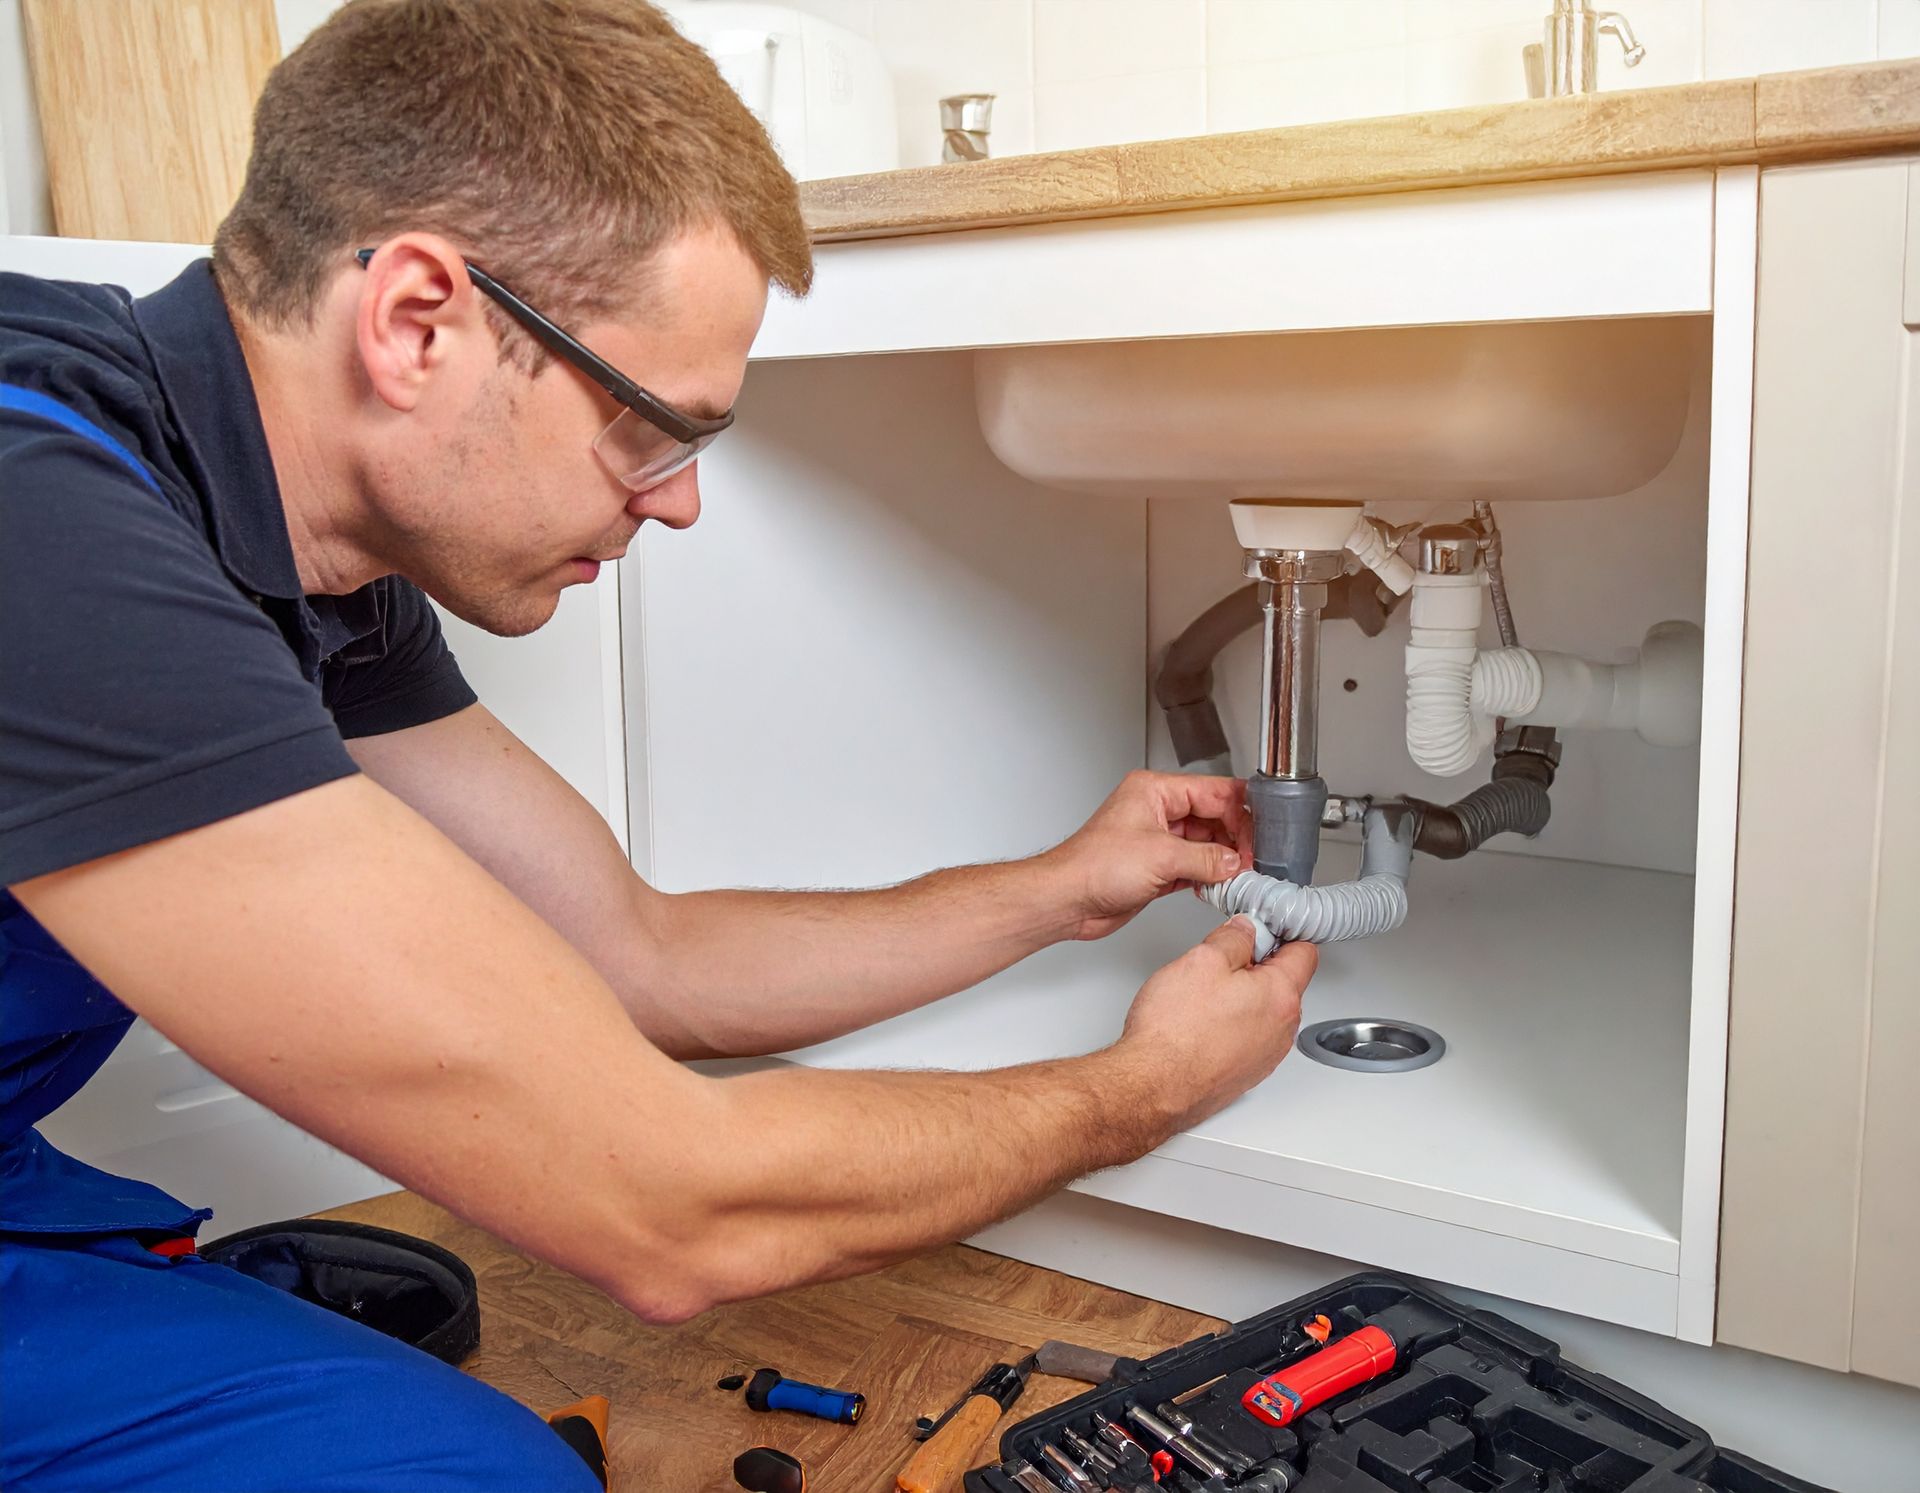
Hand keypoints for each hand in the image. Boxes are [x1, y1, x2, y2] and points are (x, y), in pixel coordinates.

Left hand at [1043, 771, 1252, 939]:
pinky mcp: (1156, 867)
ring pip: (1205, 843)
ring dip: (1223, 860)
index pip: (1212, 791)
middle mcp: (1156, 811)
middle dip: (1235, 838)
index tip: (1257, 835)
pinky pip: (1194, 866)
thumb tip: (1234, 861)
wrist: (1067, 900)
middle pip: (1213, 816)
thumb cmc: (1093, 867)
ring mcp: (1157, 840)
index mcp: (1154, 791)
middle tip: (1252, 859)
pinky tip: (1221, 885)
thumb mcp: (1162, 857)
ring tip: (1240, 874)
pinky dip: (1209, 875)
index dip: (1239, 813)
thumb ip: (1206, 858)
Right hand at [1119, 918, 1316, 1129]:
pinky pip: (1248, 1037)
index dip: (1281, 932)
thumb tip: (1245, 930)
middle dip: (1256, 966)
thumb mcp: (1202, 960)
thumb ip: (1232, 937)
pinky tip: (1201, 1023)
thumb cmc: (1174, 1032)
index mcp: (1280, 996)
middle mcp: (1282, 1029)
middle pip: (1284, 982)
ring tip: (1204, 997)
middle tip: (1220, 963)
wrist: (1152, 1087)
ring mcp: (1265, 1055)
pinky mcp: (1246, 1072)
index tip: (1260, 929)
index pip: (1305, 951)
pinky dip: (1231, 1025)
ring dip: (1242, 998)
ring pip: (1264, 1011)